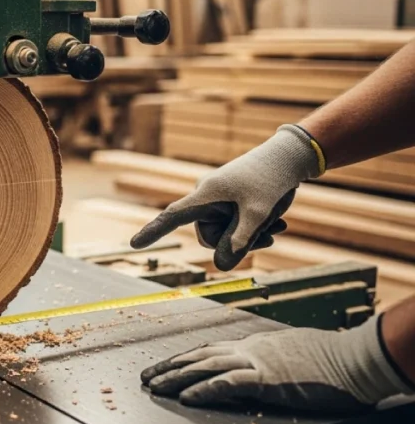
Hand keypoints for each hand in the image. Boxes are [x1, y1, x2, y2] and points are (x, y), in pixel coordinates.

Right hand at [130, 125, 322, 270]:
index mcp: (205, 196)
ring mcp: (219, 199)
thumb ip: (239, 241)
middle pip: (209, 235)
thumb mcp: (259, 215)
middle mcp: (206, 197)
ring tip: (277, 226)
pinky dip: (253, 228)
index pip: (172, 217)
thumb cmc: (272, 181)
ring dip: (249, 236)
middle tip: (268, 233)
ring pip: (225, 232)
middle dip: (236, 241)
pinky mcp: (231, 200)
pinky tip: (277, 224)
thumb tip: (220, 266)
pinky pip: (233, 224)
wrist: (290, 157)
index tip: (134, 244)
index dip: (153, 232)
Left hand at [141, 316, 412, 412]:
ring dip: (176, 377)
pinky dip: (204, 389)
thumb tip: (253, 371)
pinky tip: (186, 396)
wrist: (353, 358)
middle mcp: (249, 348)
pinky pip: (228, 383)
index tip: (164, 365)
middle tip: (146, 376)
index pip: (209, 349)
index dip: (184, 357)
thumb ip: (266, 360)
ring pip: (205, 366)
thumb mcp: (289, 355)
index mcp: (254, 344)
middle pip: (199, 355)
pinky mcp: (267, 378)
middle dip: (170, 366)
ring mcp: (256, 361)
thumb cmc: (328, 359)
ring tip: (154, 386)